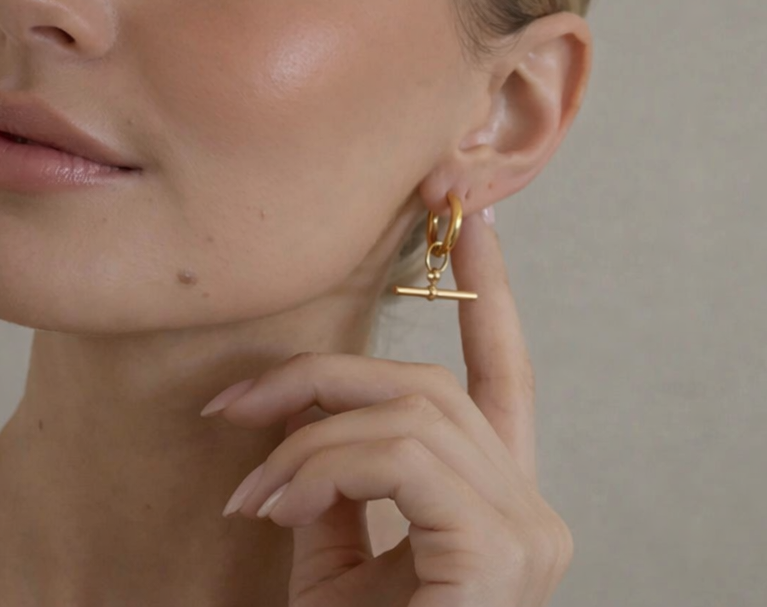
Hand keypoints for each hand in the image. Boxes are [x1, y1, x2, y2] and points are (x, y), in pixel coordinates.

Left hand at [201, 209, 573, 605]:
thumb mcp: (337, 549)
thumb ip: (342, 472)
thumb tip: (307, 407)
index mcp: (496, 498)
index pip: (503, 372)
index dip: (491, 286)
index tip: (471, 211)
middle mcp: (531, 509)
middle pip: (424, 387)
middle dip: (321, 379)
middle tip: (235, 404)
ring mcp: (527, 533)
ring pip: (407, 413)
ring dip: (307, 437)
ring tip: (249, 489)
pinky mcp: (501, 555)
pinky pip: (402, 457)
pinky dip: (324, 467)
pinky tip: (275, 505)